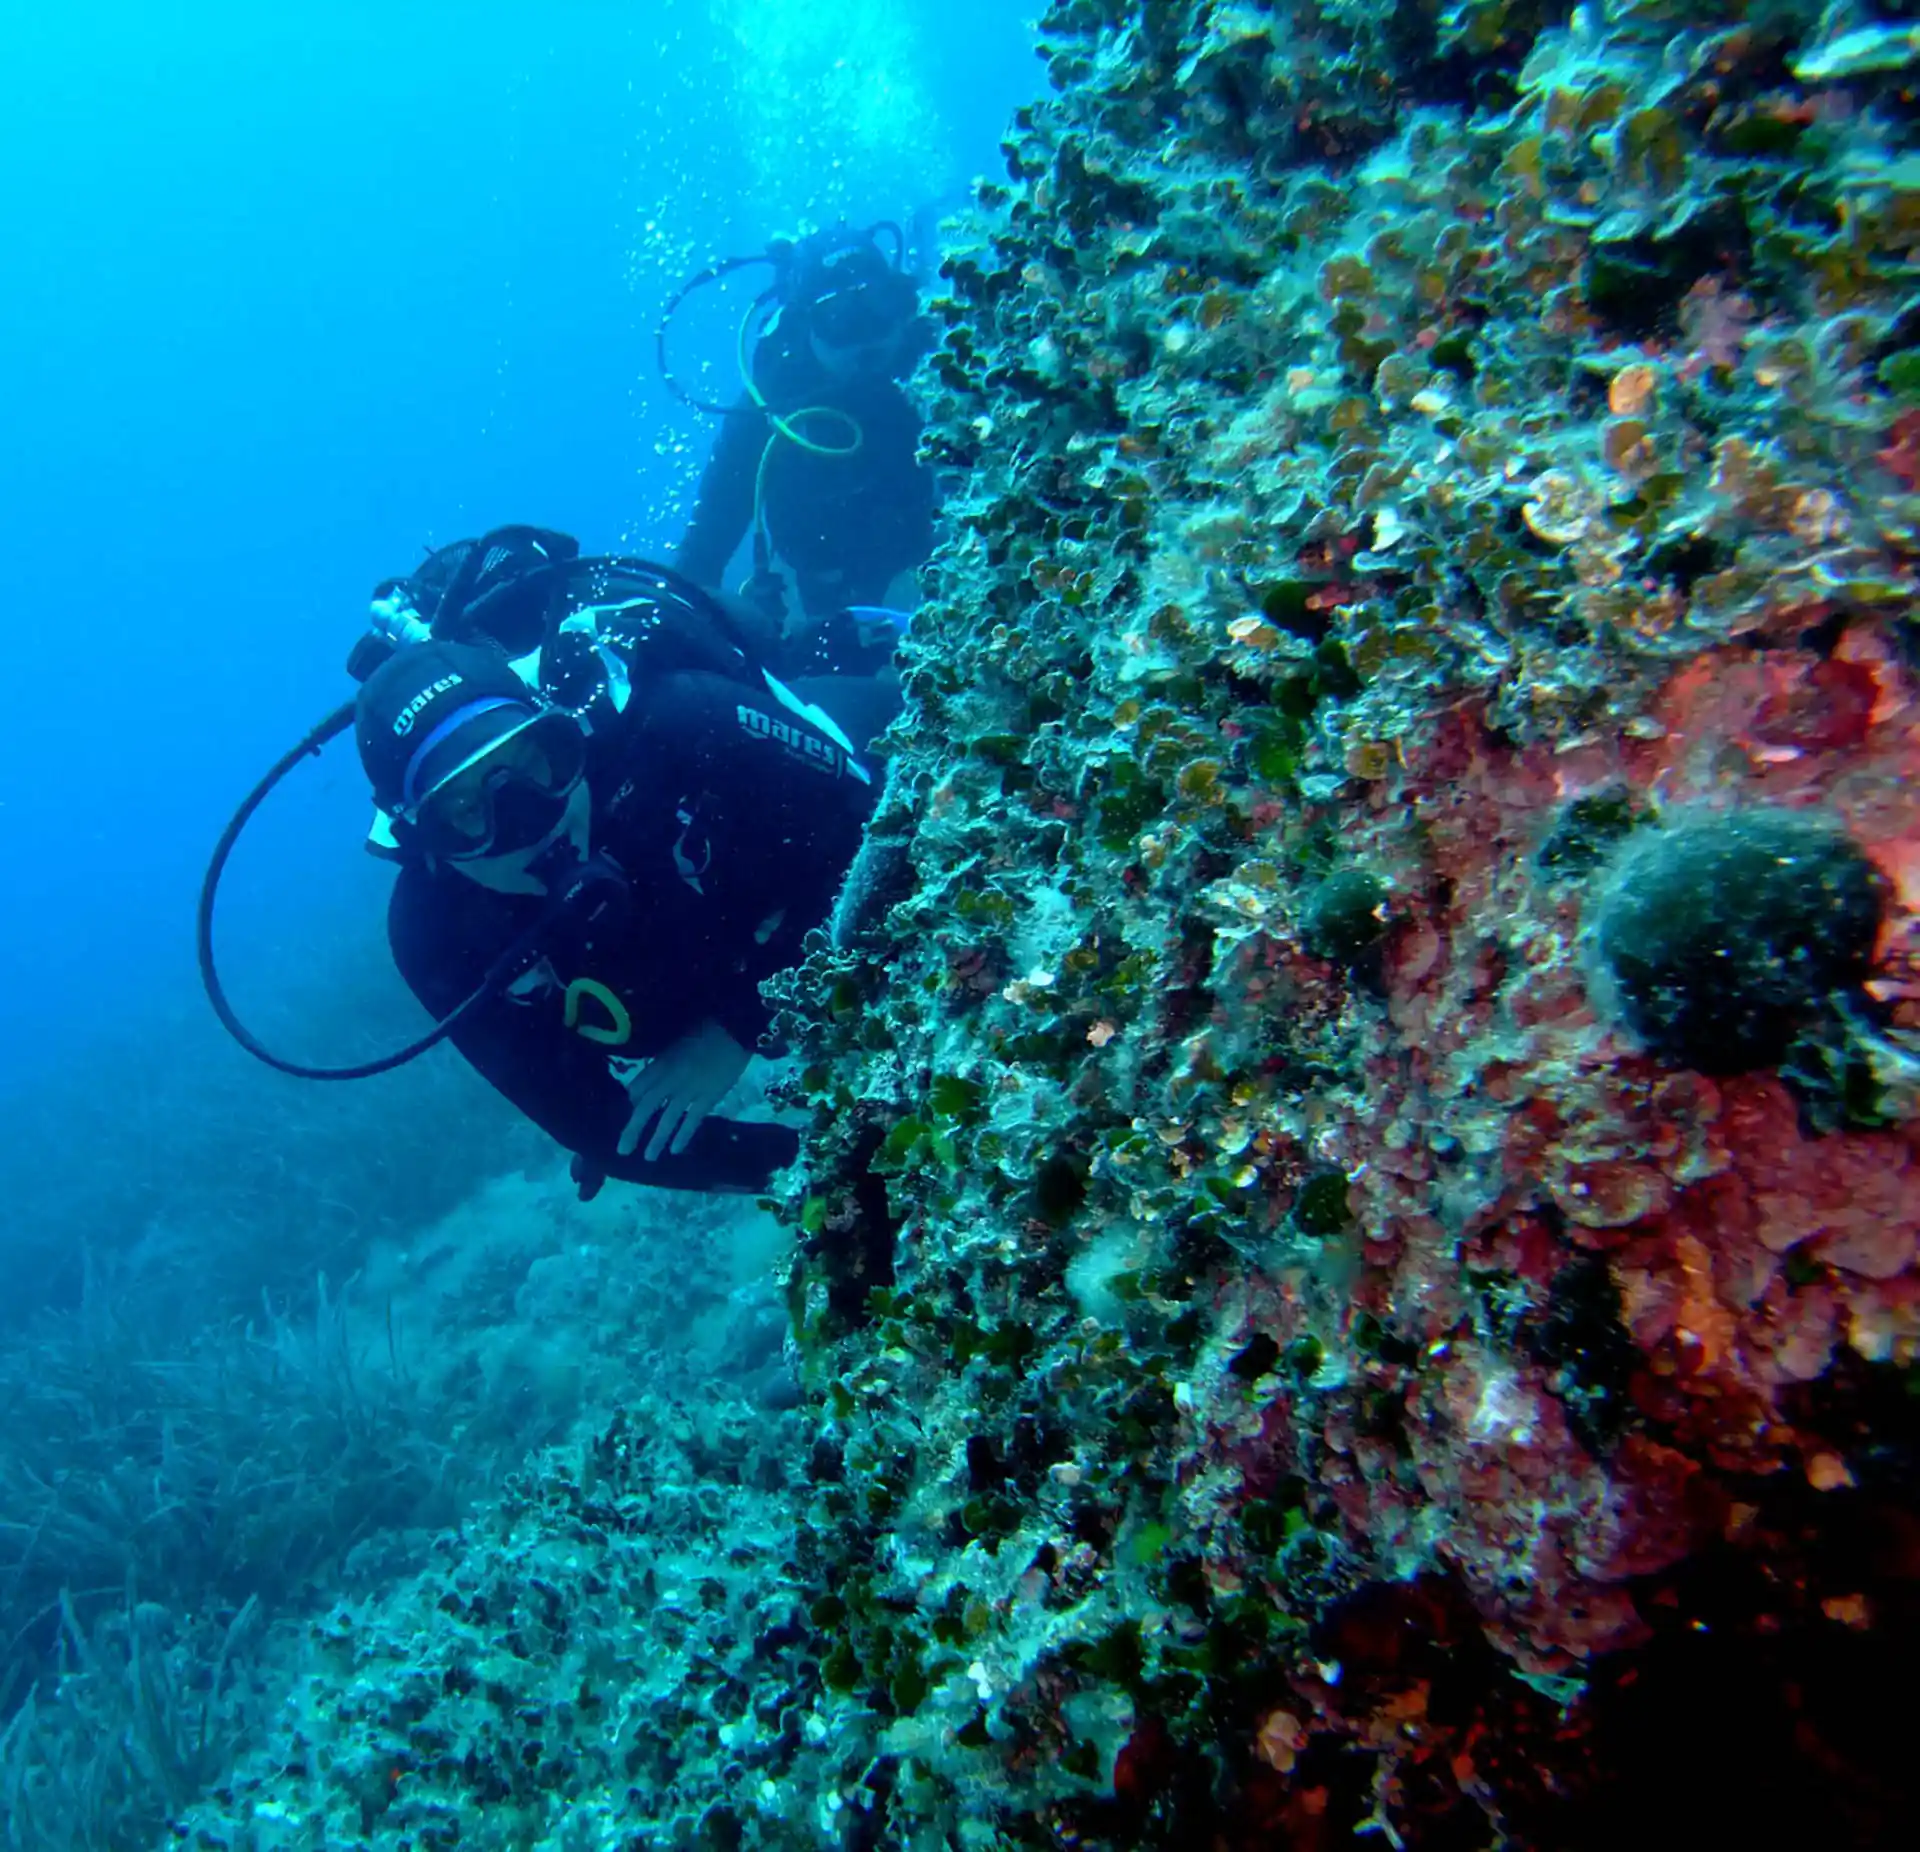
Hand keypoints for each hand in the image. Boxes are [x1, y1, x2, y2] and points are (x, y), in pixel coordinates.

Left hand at [616, 1020, 751, 1160]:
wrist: (734, 1028)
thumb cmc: (705, 1030)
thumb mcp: (676, 1041)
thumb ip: (664, 1060)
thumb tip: (656, 1079)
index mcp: (660, 1063)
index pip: (637, 1088)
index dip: (632, 1101)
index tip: (631, 1111)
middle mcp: (669, 1079)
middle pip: (646, 1107)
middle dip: (633, 1129)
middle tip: (623, 1150)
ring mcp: (689, 1090)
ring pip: (667, 1118)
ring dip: (656, 1139)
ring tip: (649, 1157)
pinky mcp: (708, 1097)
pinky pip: (692, 1120)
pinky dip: (683, 1135)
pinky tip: (675, 1150)